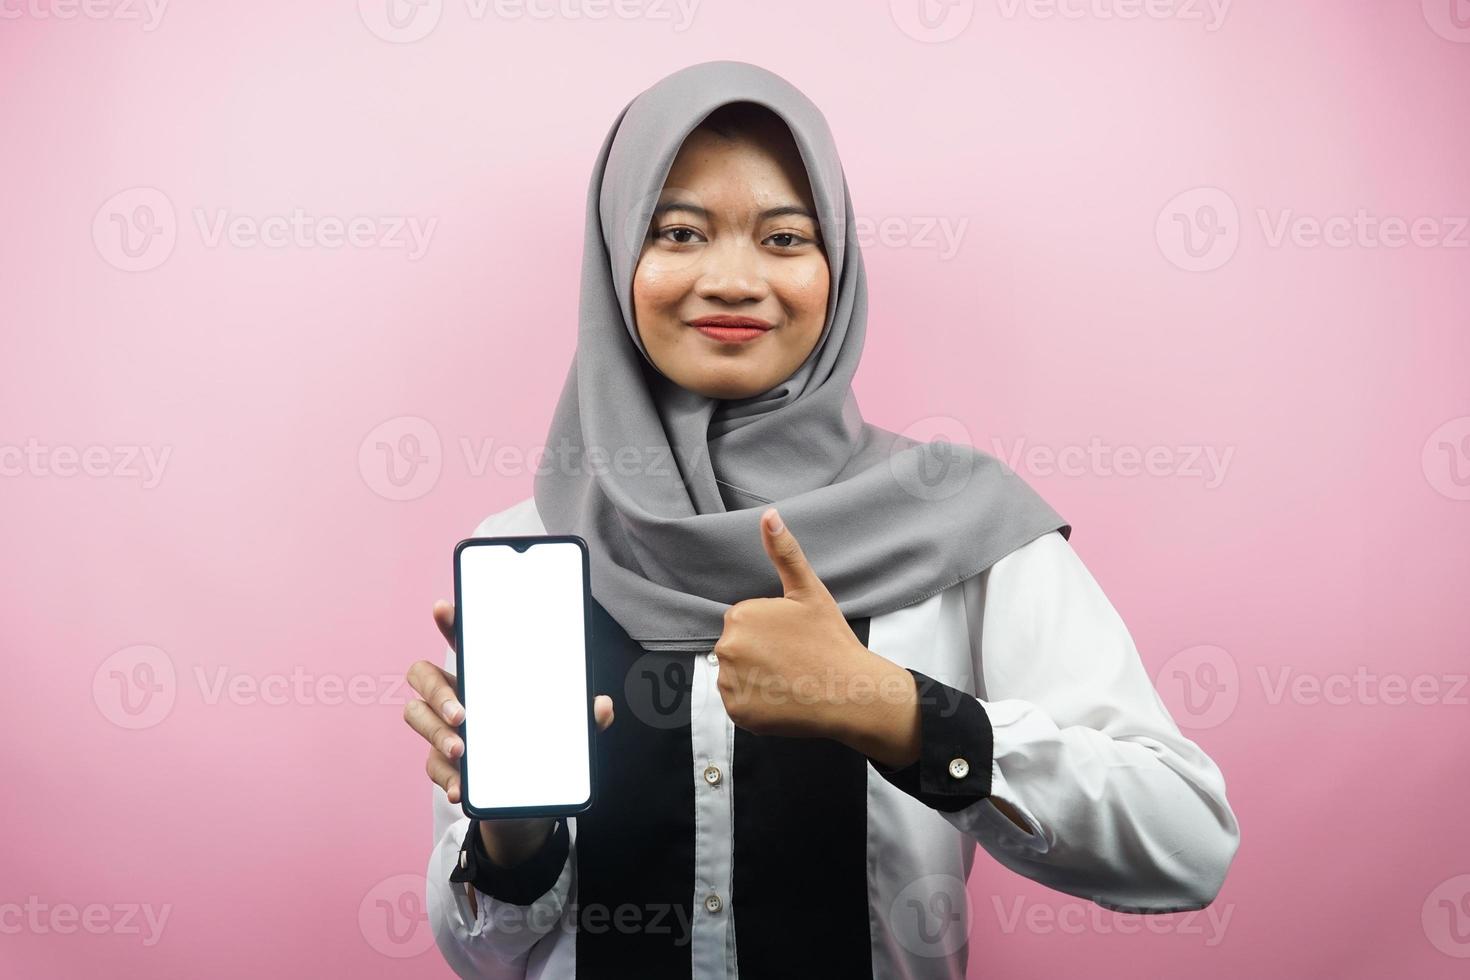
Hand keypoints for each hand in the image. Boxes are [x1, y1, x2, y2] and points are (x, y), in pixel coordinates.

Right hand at [404, 600, 614, 871]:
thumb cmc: (537, 743)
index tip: (443, 608)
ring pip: (417, 716)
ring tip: (460, 751)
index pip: (462, 640)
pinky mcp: (440, 764)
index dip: (450, 623)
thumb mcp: (564, 729)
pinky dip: (445, 776)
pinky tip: (460, 788)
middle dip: (436, 691)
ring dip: (435, 733)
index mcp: (483, 676)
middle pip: (423, 675)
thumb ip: (582, 716)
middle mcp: (456, 695)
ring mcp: (443, 728)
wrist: (525, 799)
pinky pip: (430, 764)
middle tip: (461, 714)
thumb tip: (603, 707)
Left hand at [714, 508, 916, 755]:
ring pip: (736, 676)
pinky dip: (757, 703)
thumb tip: (769, 514)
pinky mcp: (738, 713)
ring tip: (790, 679)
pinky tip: (782, 698)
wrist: (850, 692)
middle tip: (794, 660)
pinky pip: (739, 703)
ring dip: (756, 678)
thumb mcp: (810, 592)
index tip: (793, 640)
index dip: (770, 632)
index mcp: (740, 616)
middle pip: (737, 649)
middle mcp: (727, 648)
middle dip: (760, 654)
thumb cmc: (831, 640)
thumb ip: (785, 553)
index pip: (744, 624)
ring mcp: (730, 683)